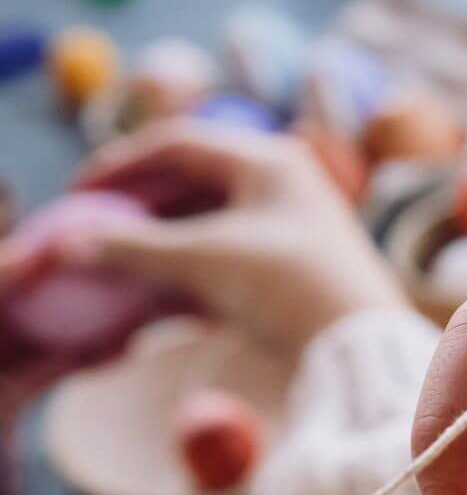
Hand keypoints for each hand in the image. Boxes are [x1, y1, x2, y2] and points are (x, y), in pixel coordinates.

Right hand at [69, 120, 407, 348]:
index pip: (181, 145)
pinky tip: (165, 291)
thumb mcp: (206, 260)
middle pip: (196, 184)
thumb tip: (78, 244)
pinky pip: (234, 258)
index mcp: (270, 159)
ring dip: (166, 243)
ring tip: (125, 264)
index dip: (124, 164)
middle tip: (99, 229)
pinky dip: (196, 270)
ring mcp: (294, 229)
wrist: (360, 349)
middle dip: (143, 208)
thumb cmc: (288, 287)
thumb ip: (138, 248)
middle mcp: (286, 185)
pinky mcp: (296, 272)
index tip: (82, 190)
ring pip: (214, 225)